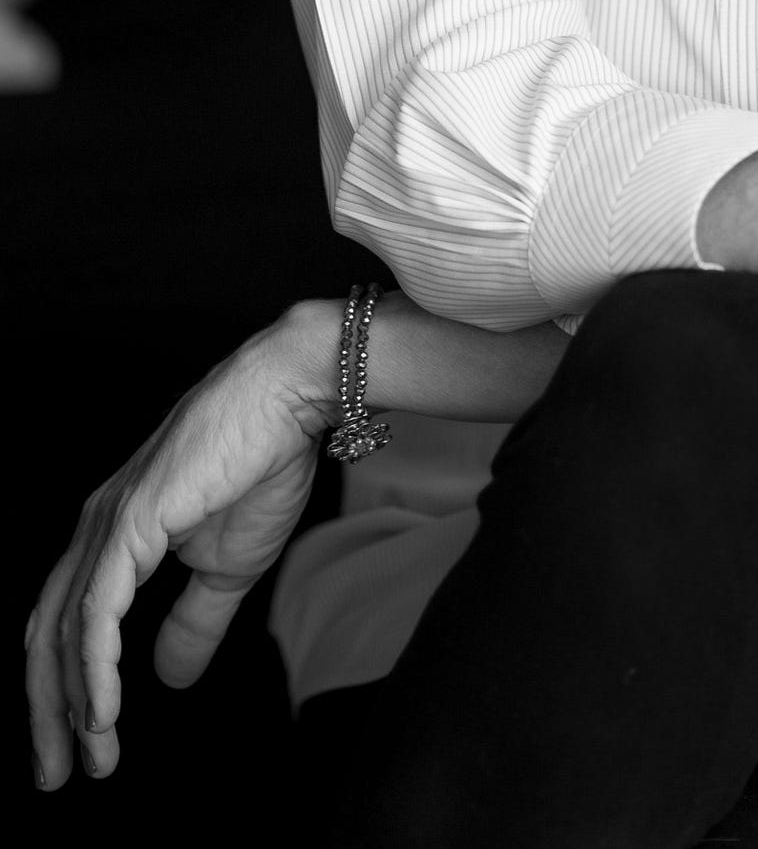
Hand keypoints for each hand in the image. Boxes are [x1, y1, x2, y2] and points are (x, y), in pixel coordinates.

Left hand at [25, 316, 333, 790]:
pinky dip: (93, 670)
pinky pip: (96, 613)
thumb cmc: (263, 463)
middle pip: (46, 635)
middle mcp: (97, 529)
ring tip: (92, 756)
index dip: (65, 690)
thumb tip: (167, 680)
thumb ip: (193, 622)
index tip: (81, 751)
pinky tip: (103, 714)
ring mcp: (108, 524)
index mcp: (116, 537)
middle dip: (46, 712)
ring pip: (64, 631)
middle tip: (55, 777)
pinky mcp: (130, 523)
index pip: (68, 625)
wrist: (291, 400)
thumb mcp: (228, 566)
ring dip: (71, 703)